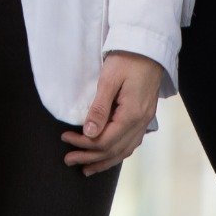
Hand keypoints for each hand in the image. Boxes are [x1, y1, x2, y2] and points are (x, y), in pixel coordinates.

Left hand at [61, 51, 162, 175]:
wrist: (149, 46)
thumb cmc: (127, 59)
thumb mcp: (109, 80)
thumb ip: (99, 108)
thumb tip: (89, 133)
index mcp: (132, 114)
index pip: (105, 140)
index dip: (84, 144)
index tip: (65, 138)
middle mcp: (141, 122)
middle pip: (114, 149)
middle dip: (90, 157)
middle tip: (69, 160)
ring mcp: (146, 120)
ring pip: (125, 150)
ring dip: (104, 160)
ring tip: (87, 168)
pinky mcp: (145, 116)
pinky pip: (132, 142)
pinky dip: (118, 153)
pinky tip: (109, 156)